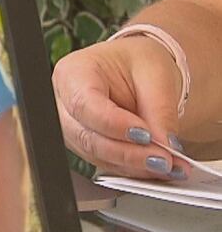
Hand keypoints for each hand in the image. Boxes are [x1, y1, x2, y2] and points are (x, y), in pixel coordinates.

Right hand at [52, 36, 189, 179]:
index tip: (146, 135)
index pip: (84, 104)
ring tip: (167, 166)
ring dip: (132, 164)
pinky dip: (132, 168)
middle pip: (87, 136)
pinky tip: (155, 167)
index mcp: (72, 73)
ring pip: (95, 154)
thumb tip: (166, 146)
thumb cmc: (136, 63)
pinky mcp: (83, 145)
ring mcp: (70, 127)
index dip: (113, 124)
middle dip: (127, 153)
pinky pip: (104, 162)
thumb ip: (160, 111)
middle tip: (163, 160)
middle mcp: (63, 102)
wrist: (134, 71)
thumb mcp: (156, 74)